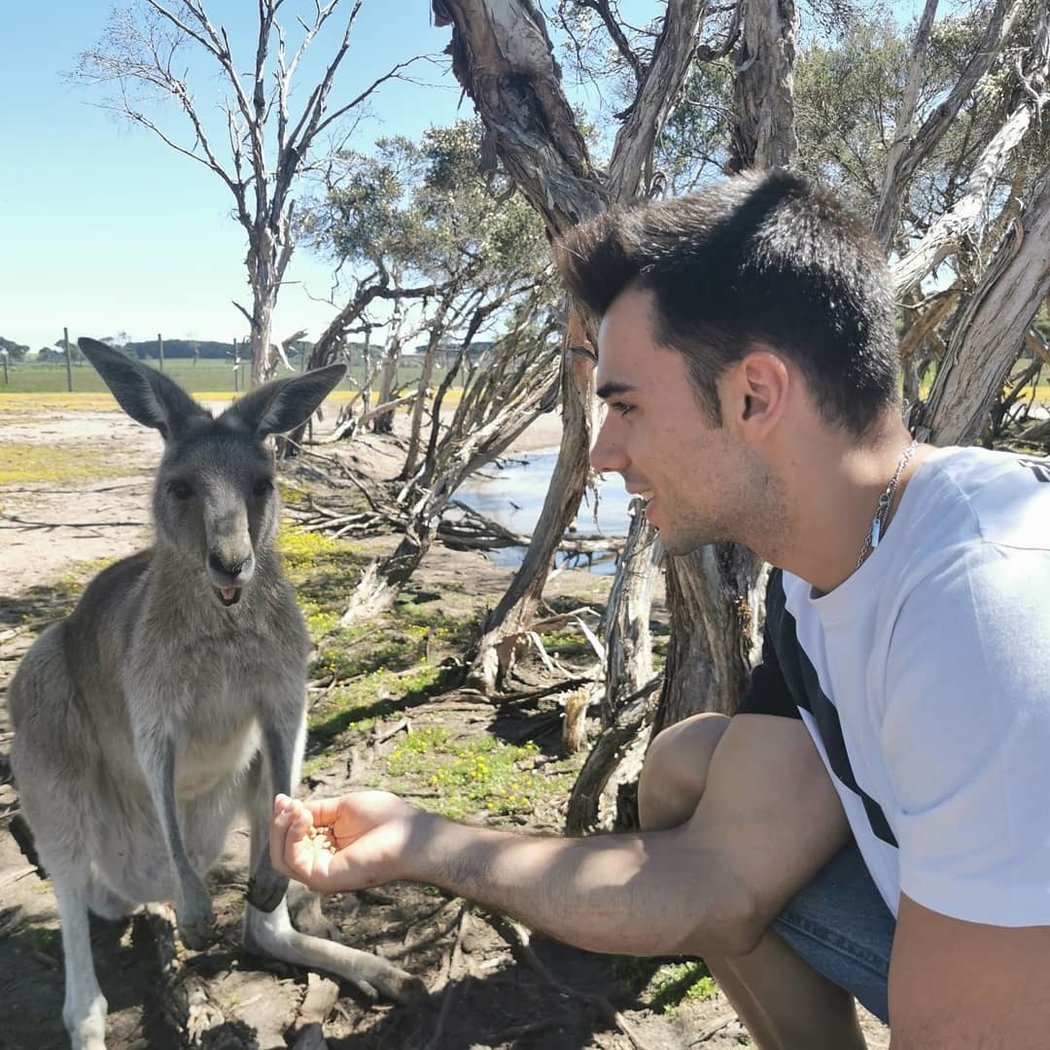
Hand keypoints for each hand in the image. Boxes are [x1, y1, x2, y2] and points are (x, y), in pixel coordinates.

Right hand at [270, 791, 420, 893]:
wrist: (408, 834)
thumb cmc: (385, 819)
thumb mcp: (342, 806)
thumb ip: (316, 810)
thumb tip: (288, 805)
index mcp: (327, 846)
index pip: (292, 837)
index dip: (283, 817)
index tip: (282, 799)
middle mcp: (321, 861)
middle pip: (281, 849)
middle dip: (279, 823)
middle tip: (287, 804)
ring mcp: (321, 872)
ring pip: (281, 858)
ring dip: (282, 830)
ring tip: (296, 811)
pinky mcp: (323, 878)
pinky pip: (293, 861)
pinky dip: (291, 837)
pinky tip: (303, 819)